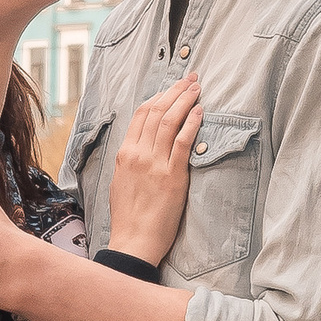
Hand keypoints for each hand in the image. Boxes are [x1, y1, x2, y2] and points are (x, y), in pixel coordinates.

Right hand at [105, 77, 202, 265]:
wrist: (133, 241)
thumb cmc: (128, 216)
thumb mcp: (121, 181)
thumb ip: (131, 160)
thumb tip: (143, 145)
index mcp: (124, 153)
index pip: (141, 114)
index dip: (159, 96)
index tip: (172, 87)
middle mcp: (138, 154)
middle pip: (157, 111)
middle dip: (175, 91)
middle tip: (190, 78)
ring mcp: (154, 164)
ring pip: (169, 121)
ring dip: (185, 100)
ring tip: (197, 88)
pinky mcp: (172, 176)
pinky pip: (183, 143)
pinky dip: (192, 123)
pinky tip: (200, 111)